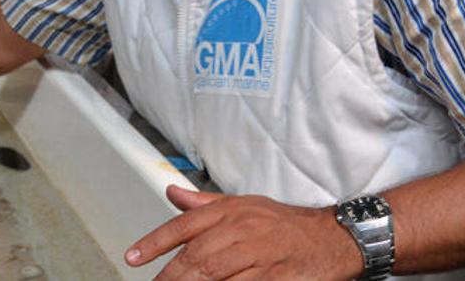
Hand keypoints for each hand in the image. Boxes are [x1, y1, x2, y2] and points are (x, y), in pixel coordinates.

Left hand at [126, 185, 362, 279]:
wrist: (331, 237)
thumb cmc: (283, 223)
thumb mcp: (243, 205)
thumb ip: (204, 204)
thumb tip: (172, 192)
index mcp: (230, 211)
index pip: (184, 226)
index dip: (155, 243)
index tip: (133, 257)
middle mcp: (242, 230)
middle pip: (196, 256)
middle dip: (170, 276)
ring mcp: (259, 254)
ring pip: (216, 274)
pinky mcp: (275, 277)